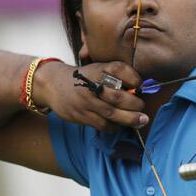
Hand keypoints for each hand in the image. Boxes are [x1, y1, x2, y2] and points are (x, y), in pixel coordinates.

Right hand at [33, 61, 147, 132]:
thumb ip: (117, 75)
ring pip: (111, 114)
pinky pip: (102, 124)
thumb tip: (141, 88)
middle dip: (135, 104)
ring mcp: (84, 102)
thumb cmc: (84, 78)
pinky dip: (115, 126)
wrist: (53, 85)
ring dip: (129, 119)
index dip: (134, 78)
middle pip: (117, 96)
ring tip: (141, 120)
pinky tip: (120, 124)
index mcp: (97, 69)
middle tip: (143, 107)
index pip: (119, 69)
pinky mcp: (80, 115)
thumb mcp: (98, 69)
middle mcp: (90, 85)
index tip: (140, 85)